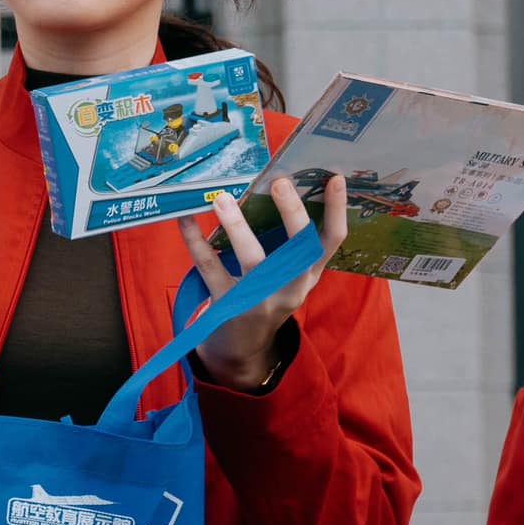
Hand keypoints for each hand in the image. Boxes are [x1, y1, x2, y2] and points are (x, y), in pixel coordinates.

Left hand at [176, 174, 347, 390]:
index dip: (337, 210)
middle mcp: (291, 288)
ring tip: (222, 198)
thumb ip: (288, 242)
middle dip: (292, 214)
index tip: (335, 178)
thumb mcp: (288, 274)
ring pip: (253, 260)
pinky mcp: (227, 305)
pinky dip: (195, 242)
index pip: (333, 241)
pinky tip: (186, 219)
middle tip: (279, 182)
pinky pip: (210, 268)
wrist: (243, 346)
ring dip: (237, 226)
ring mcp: (259, 298)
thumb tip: (276, 187)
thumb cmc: (267, 295)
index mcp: (309, 274)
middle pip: (299, 250)